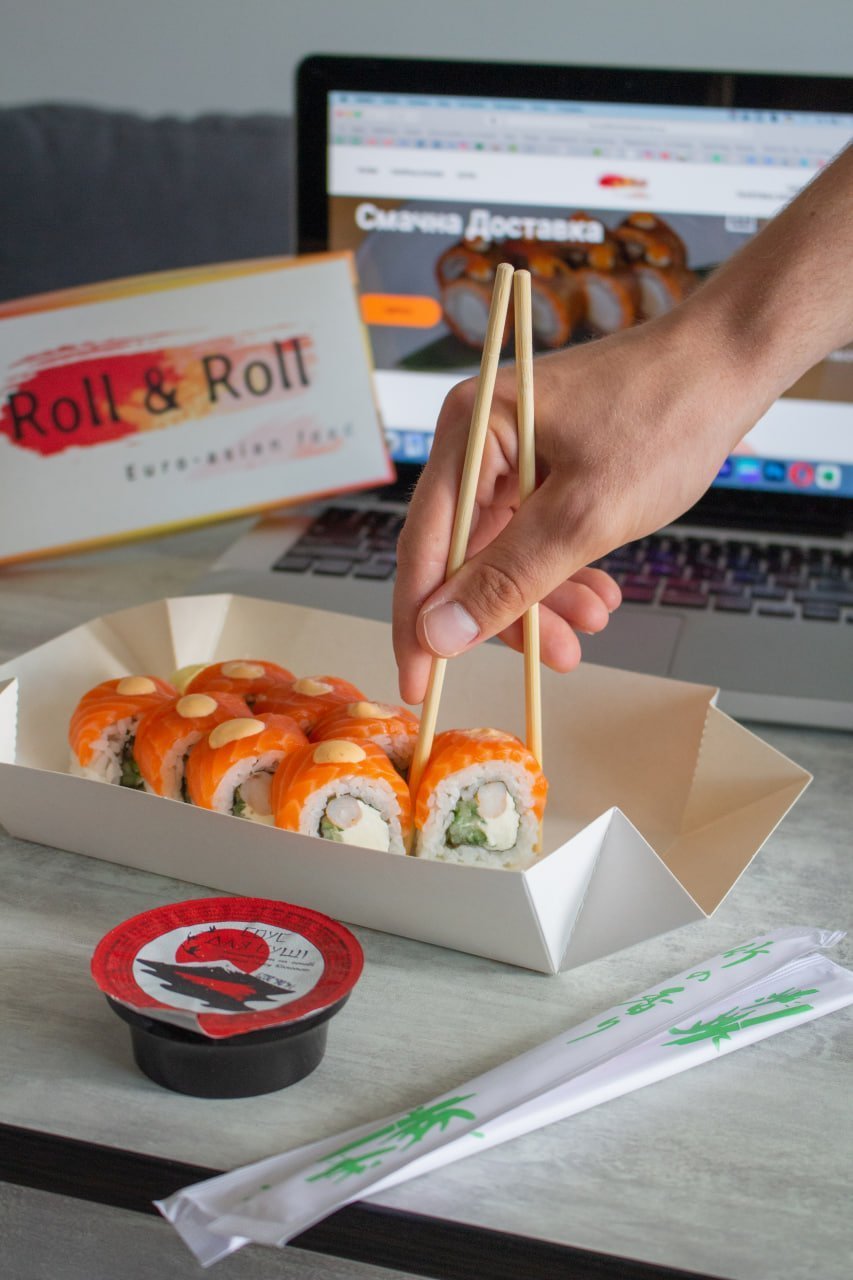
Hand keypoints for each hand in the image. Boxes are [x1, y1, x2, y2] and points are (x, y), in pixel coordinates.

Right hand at [393, 304, 768, 704]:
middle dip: (506, 613)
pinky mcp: (546, 467)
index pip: (424, 545)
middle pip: (465, 554)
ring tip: (590, 627)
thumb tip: (439, 634)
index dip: (419, 622)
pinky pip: (536, 535)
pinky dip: (564, 571)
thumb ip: (509, 580)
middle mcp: (480, 441)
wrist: (728, 366)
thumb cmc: (664, 417)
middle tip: (551, 659)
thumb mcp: (585, 515)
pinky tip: (598, 596)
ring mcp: (513, 455)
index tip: (418, 685)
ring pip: (506, 553)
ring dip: (543, 598)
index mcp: (472, 431)